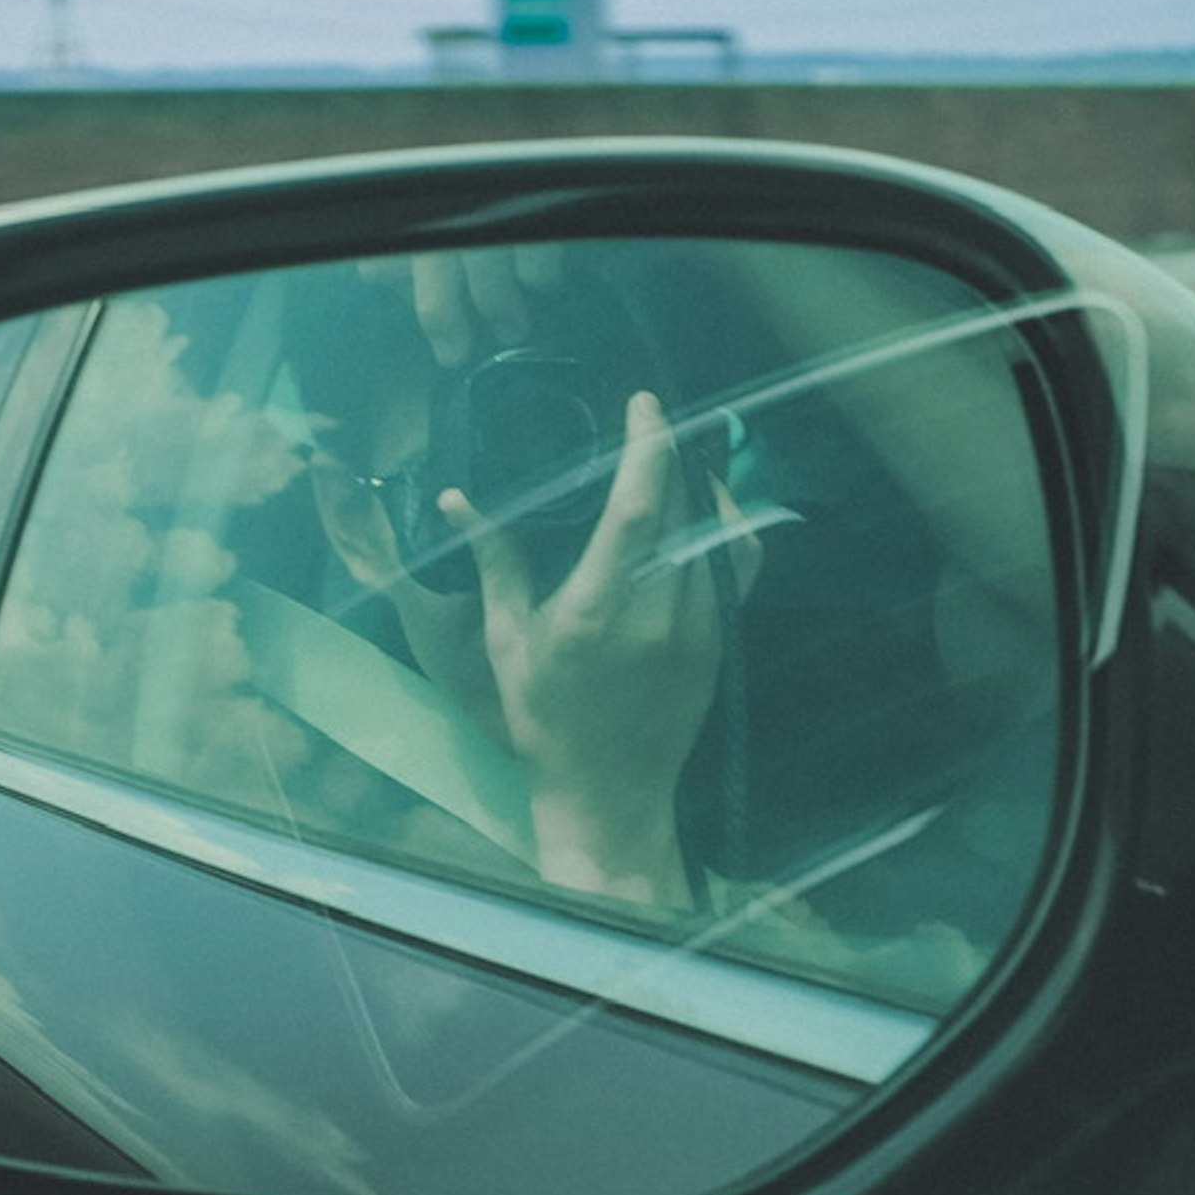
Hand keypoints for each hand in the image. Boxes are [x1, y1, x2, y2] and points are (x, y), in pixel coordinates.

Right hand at [445, 388, 723, 915]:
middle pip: (683, 507)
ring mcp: (700, 627)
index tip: (644, 404)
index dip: (647, 447)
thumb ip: (494, 561)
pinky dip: (724, 524)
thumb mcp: (508, 640)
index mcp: (597, 610)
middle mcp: (658, 614)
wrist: (609, 790)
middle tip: (652, 418)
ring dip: (697, 484)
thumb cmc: (546, 717)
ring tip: (673, 454)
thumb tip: (457, 498)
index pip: (637, 508)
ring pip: (716, 530)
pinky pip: (736, 562)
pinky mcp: (722, 639)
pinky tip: (702, 505)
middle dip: (672, 452)